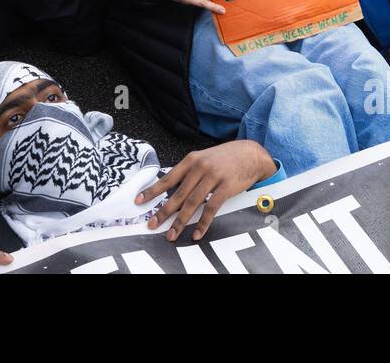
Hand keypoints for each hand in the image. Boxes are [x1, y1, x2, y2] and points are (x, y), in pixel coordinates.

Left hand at [136, 140, 275, 240]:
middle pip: (178, 194)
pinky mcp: (226, 187)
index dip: (153, 191)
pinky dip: (203, 223)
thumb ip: (189, 172)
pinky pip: (211, 208)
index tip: (139, 201)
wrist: (250, 153)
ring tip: (171, 234)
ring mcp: (213, 177)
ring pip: (192, 203)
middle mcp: (200, 168)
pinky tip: (197, 233)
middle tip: (152, 224)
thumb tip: (171, 190)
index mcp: (191, 160)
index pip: (168, 178)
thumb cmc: (225, 158)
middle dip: (163, 211)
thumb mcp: (204, 158)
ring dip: (180, 221)